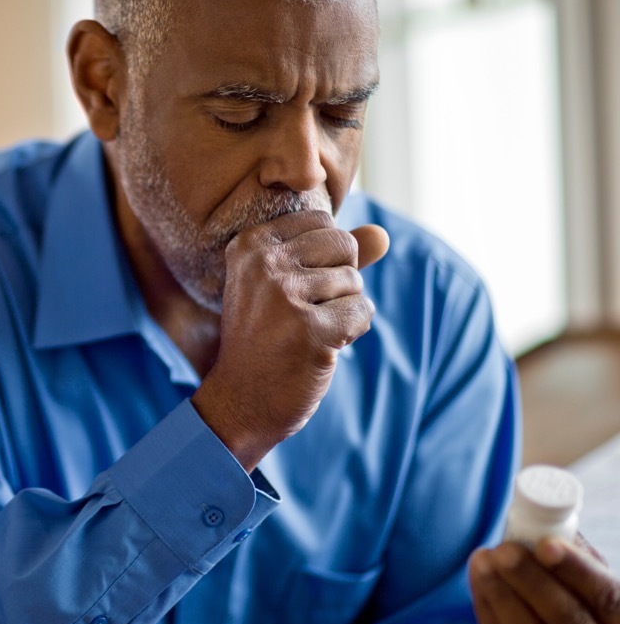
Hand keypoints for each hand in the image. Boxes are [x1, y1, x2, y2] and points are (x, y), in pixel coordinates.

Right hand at [191, 210, 388, 469]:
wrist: (240, 401)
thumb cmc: (266, 339)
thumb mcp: (285, 285)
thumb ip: (333, 255)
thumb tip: (383, 234)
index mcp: (249, 244)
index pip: (321, 222)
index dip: (324, 258)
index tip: (293, 290)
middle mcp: (263, 263)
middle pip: (343, 245)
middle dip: (340, 280)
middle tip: (304, 313)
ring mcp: (285, 296)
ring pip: (354, 282)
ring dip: (342, 311)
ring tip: (306, 332)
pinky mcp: (310, 329)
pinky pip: (362, 312)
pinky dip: (351, 333)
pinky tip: (319, 348)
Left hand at [470, 537, 619, 623]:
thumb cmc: (562, 615)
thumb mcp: (579, 591)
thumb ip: (571, 559)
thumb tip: (545, 523)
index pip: (609, 597)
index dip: (578, 570)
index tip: (545, 544)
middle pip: (568, 618)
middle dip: (531, 579)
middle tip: (503, 549)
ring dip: (502, 592)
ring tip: (482, 560)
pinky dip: (487, 609)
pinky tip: (478, 581)